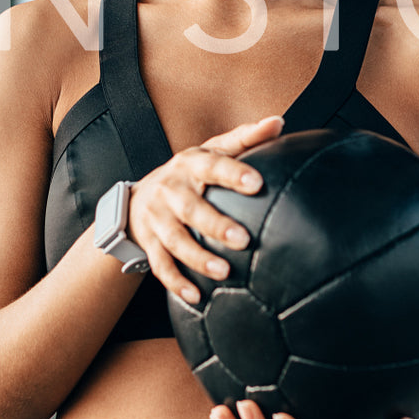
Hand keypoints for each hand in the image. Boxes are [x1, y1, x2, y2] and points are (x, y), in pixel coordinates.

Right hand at [127, 115, 283, 303]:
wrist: (138, 198)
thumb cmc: (190, 173)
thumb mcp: (213, 150)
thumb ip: (246, 138)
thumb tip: (279, 122)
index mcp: (191, 164)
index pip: (212, 165)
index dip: (232, 173)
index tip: (257, 183)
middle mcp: (171, 189)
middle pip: (191, 207)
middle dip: (215, 224)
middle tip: (243, 240)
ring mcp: (157, 218)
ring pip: (174, 239)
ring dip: (197, 257)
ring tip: (223, 272)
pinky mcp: (149, 242)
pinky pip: (160, 265)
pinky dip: (176, 283)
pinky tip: (196, 297)